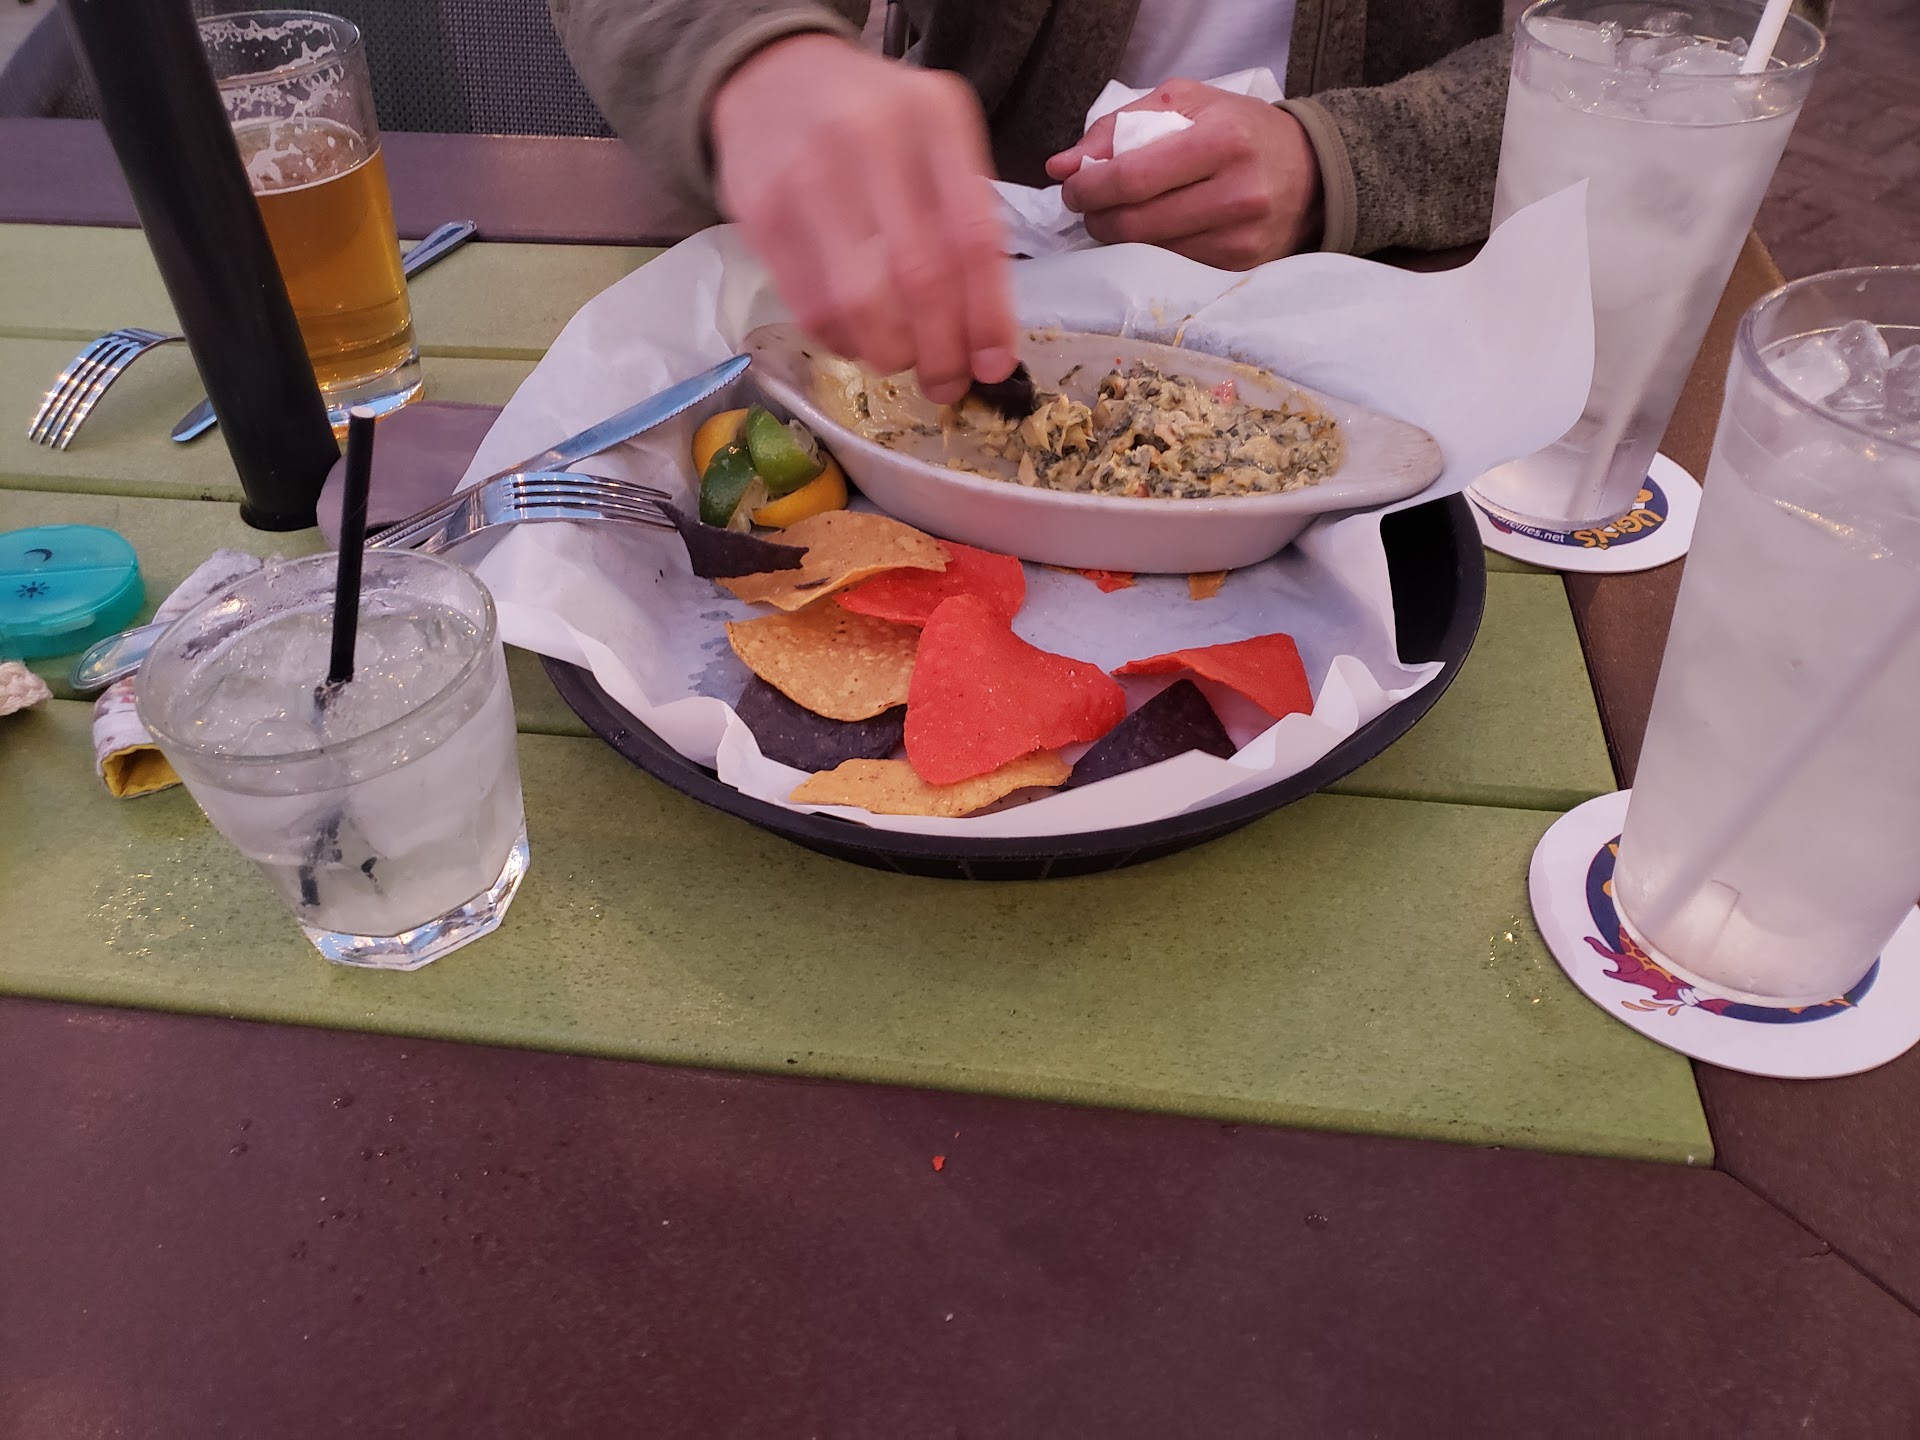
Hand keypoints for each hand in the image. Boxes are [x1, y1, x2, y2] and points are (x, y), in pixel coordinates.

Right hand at [710, 34, 1017, 403]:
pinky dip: (841, 339)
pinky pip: (809, 305)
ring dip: (889, 353)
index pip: (975, 237)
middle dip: (940, 350)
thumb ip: (965, 215)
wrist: (770, 74)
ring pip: (861, 301)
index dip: (988, 316)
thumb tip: (984, 334)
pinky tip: (855, 337)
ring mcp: (808, 173)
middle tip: (946, 383)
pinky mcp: (761, 211)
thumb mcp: (935, 138)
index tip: (993, 366)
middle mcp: (872, 137)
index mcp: (935, 117)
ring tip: (899, 360)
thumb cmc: (872, 120)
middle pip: (921, 278)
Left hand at [1045, 80, 1323, 269]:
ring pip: (1147, 253)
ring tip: (1122, 215)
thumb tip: (1060, 166)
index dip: (1088, 189)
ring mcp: (1239, 239)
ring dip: (1119, 238)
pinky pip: (1170, 269)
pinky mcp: (1238, 269)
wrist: (1311, 173)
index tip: (1074, 187)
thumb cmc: (1241, 130)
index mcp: (1221, 141)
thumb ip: (1118, 127)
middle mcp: (1236, 193)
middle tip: (1091, 206)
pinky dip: (1148, 253)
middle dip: (1096, 218)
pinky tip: (1154, 233)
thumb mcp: (1187, 103)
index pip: (1131, 178)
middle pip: (1133, 224)